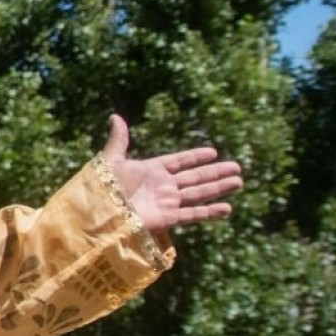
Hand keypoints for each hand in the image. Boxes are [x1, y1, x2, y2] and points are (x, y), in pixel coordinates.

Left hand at [100, 114, 242, 232]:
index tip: (212, 152)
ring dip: (218, 188)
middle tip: (237, 167)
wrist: (97, 213)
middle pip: (195, 177)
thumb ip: (119, 140)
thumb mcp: (111, 160)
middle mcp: (162, 186)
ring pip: (198, 193)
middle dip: (216, 172)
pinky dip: (209, 212)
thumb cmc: (100, 188)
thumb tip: (115, 116)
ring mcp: (166, 202)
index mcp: (151, 170)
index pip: (179, 161)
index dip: (195, 157)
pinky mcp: (167, 218)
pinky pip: (192, 214)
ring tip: (238, 182)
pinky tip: (227, 208)